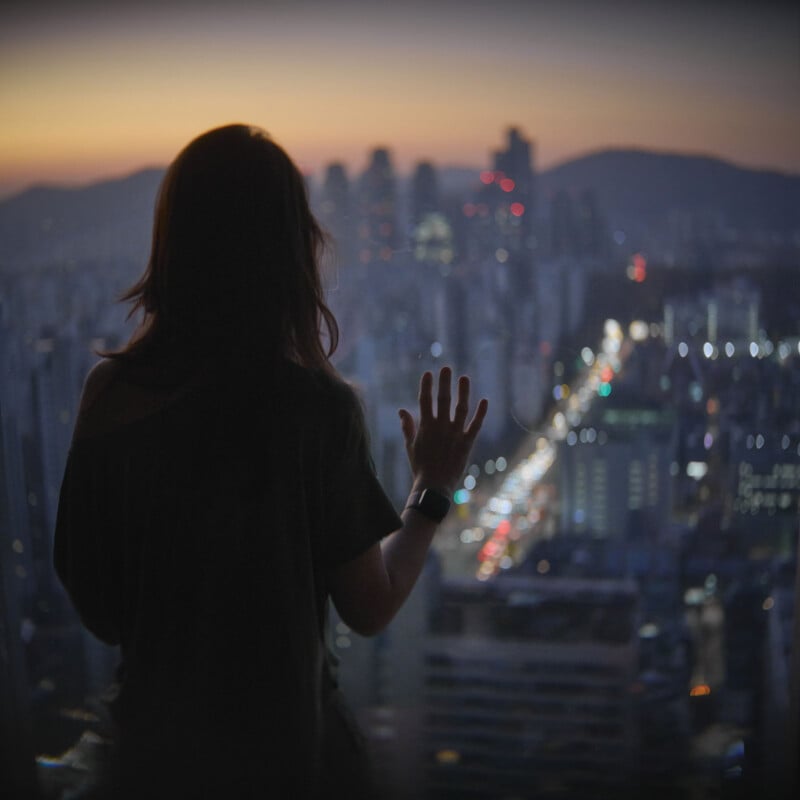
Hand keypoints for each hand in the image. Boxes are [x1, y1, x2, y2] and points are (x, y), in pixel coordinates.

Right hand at [398, 367, 487, 495]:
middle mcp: (441, 427)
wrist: (434, 486)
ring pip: (461, 408)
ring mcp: (455, 434)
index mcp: (425, 427)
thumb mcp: (410, 446)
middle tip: (446, 368)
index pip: (424, 400)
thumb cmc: (420, 467)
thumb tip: (401, 410)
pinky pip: (475, 425)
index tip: (428, 373)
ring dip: (463, 392)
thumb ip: (408, 427)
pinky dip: (480, 413)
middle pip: (443, 400)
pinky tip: (484, 401)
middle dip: (444, 382)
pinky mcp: (467, 443)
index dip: (426, 386)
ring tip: (464, 378)